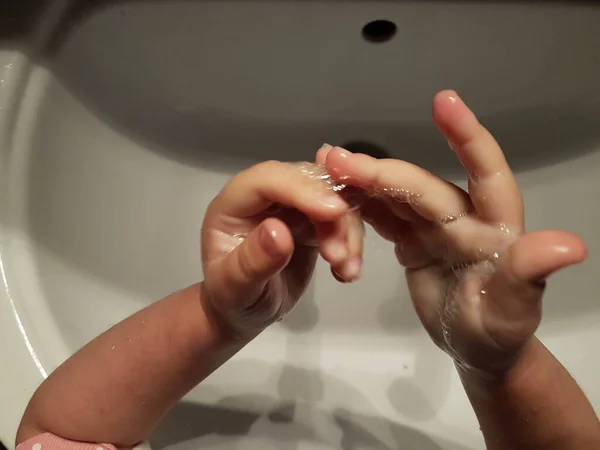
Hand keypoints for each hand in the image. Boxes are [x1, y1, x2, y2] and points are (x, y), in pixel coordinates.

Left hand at [201, 151, 363, 336]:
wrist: (244, 313)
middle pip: (307, 182)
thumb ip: (252, 262)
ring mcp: (290, 206)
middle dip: (332, 214)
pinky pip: (340, 218)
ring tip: (346, 269)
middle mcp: (263, 197)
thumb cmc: (233, 300)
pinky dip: (351, 240)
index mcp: (233, 203)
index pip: (268, 179)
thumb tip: (278, 232)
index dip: (301, 189)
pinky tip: (347, 271)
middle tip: (342, 255)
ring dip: (346, 230)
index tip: (335, 211)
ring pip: (331, 197)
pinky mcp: (311, 221)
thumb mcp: (234, 288)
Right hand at [323, 91, 586, 373]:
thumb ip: (528, 277)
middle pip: (420, 187)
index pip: (486, 173)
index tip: (444, 100)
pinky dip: (359, 207)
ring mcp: (434, 226)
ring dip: (362, 183)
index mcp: (495, 226)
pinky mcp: (411, 239)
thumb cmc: (499, 332)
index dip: (467, 136)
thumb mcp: (512, 312)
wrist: (473, 348)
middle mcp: (464, 216)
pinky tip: (334, 196)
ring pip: (396, 195)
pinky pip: (383, 216)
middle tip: (338, 162)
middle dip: (381, 172)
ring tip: (327, 170)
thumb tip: (570, 247)